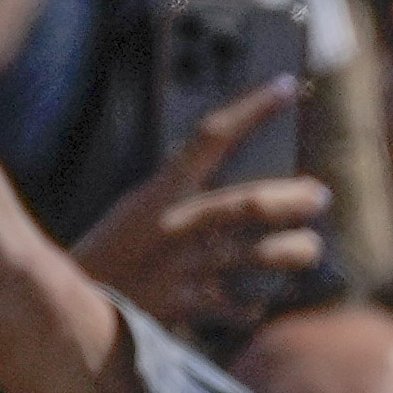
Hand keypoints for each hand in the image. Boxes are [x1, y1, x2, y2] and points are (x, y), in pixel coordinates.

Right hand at [70, 74, 328, 329]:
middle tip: (318, 194)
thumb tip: (243, 185)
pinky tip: (253, 300)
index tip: (284, 86)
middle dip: (294, 198)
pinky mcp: (189, 305)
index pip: (210, 138)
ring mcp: (184, 267)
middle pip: (249, 203)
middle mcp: (176, 226)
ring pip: (260, 255)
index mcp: (158, 192)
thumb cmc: (111, 250)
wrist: (74, 303)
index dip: (250, 109)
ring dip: (296, 251)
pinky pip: (238, 306)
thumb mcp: (135, 210)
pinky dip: (251, 303)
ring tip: (308, 248)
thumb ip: (181, 196)